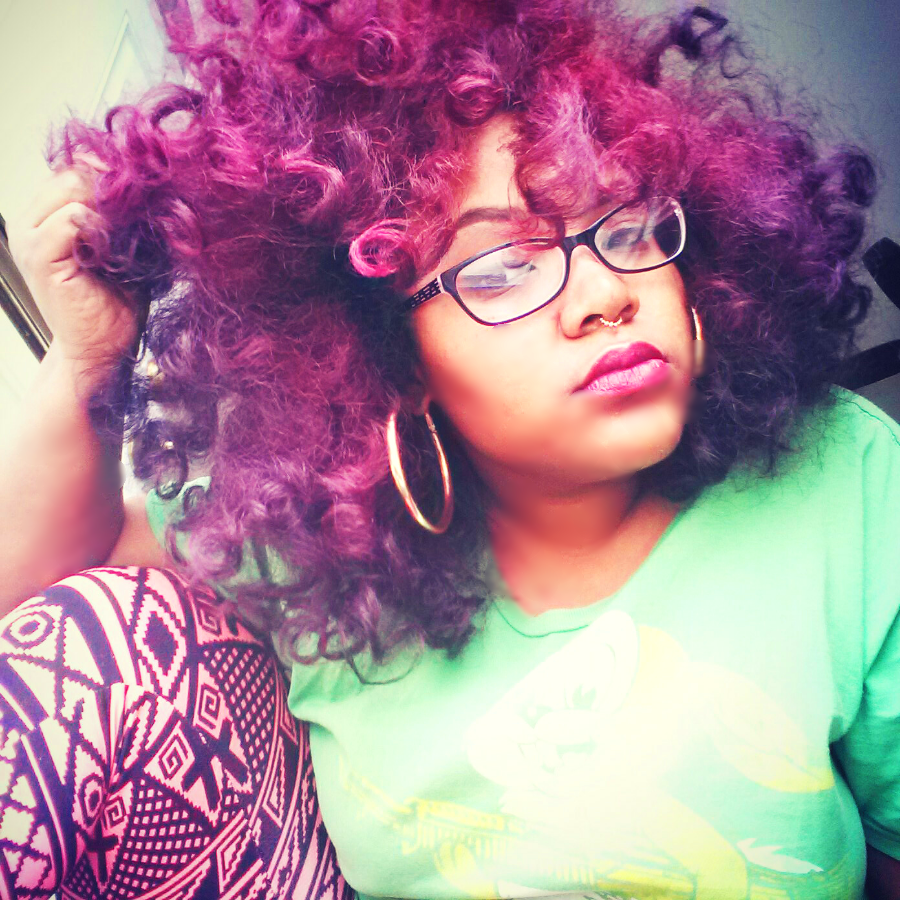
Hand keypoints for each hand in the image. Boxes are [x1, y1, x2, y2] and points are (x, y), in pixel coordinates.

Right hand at [6, 158, 137, 381]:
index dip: (113, 172)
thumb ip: (124, 218)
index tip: (150, 183)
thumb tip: (152, 183)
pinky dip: (102, 225)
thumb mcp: (123, 251)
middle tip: (151, 198)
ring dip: (112, 202)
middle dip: (115, 183)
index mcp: (47, 215)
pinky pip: (72, 219)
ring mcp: (29, 237)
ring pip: (72, 188)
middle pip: (73, 172)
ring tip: (139, 225)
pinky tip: (122, 245)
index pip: (76, 169)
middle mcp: (31, 221)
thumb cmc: (114, 305)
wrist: (101, 351)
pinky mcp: (39, 256)